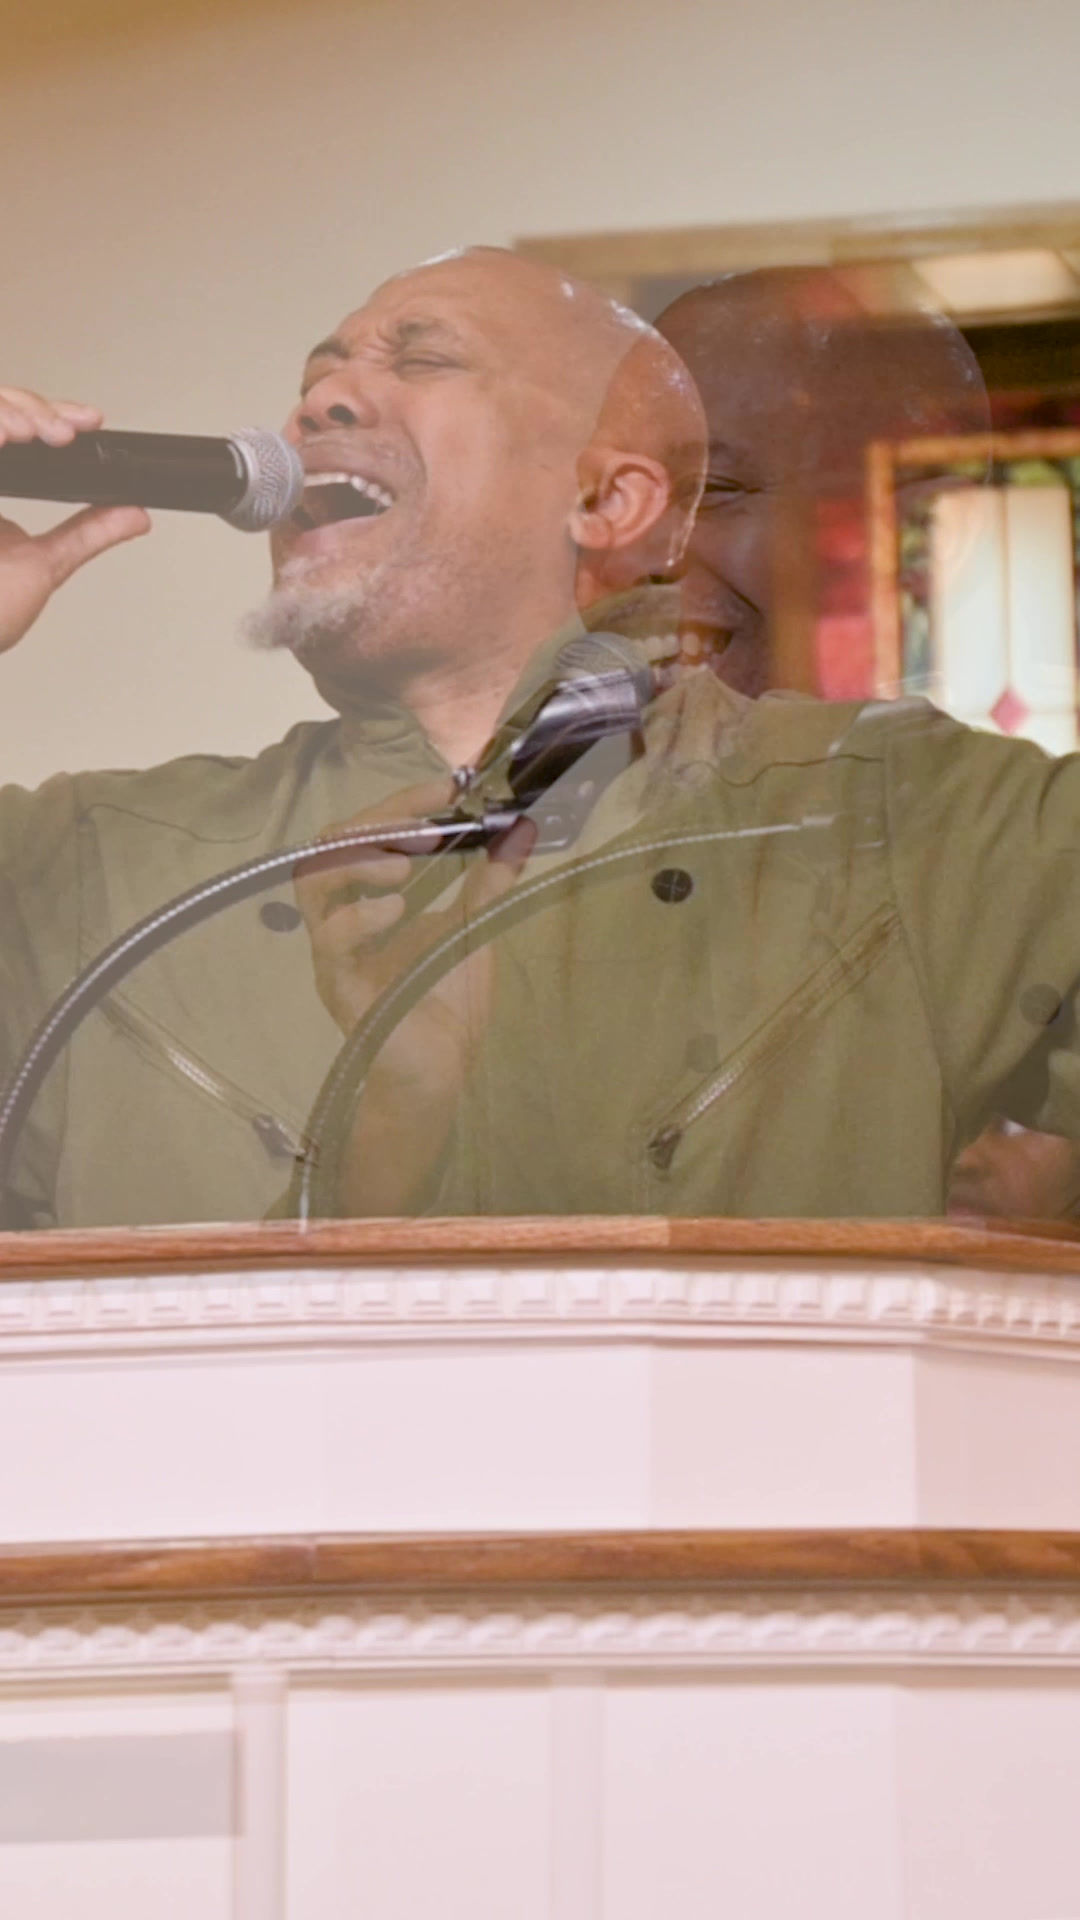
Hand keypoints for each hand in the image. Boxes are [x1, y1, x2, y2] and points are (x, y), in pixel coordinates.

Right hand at [0, 388, 148, 654]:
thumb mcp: (43, 566)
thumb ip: (87, 533)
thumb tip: (136, 515)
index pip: (19, 426)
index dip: (54, 413)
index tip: (89, 422)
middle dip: (35, 409)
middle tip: (63, 433)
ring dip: (7, 413)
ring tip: (32, 434)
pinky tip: (7, 437)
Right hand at [294, 779, 533, 1212]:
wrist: (440, 1069)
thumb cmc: (447, 1002)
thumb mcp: (473, 928)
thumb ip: (489, 882)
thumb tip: (521, 829)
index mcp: (372, 895)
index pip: (369, 831)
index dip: (403, 803)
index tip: (447, 785)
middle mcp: (344, 916)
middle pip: (329, 846)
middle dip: (375, 824)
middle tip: (425, 827)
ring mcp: (334, 950)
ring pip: (313, 884)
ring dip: (358, 864)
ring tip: (404, 867)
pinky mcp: (337, 984)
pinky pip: (330, 940)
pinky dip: (361, 918)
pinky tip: (396, 913)